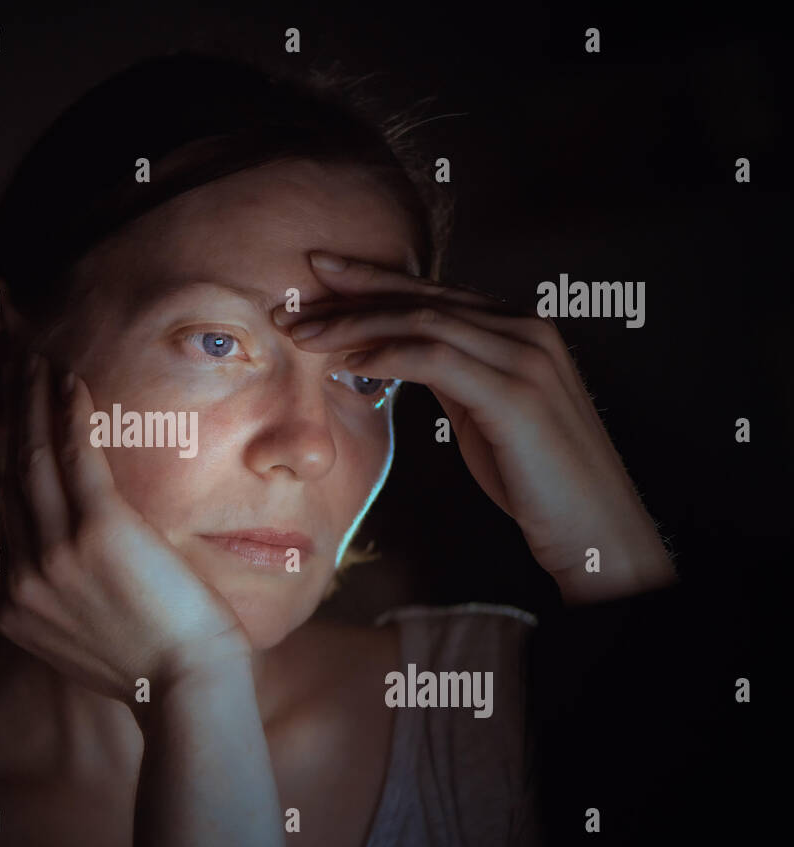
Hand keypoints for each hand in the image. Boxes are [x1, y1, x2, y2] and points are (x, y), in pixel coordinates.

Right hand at [0, 353, 252, 706]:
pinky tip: (69, 379)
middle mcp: (21, 574)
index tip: (19, 423)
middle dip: (11, 416)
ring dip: (32, 399)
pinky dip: (68, 411)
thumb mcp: (90, 635)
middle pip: (11, 475)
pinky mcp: (98, 530)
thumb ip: (68, 593)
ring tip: (36, 360)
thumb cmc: (156, 665)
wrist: (188, 690)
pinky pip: (75, 454)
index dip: (11, 459)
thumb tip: (73, 559)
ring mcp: (54, 551)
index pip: (5, 512)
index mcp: (15, 602)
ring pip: (34, 456)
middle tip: (14, 369)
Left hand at [274, 252, 677, 604]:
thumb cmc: (537, 478)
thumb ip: (453, 377)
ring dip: (355, 325)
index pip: (434, 293)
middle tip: (295, 297)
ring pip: (423, 321)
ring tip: (304, 335)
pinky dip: (386, 355)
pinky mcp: (516, 393)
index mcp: (519, 329)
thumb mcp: (485, 414)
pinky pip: (435, 359)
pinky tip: (347, 362)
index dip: (374, 281)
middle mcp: (526, 330)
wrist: (594, 528)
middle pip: (423, 297)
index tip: (321, 276)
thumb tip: (400, 357)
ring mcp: (525, 357)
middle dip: (354, 293)